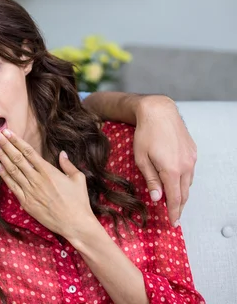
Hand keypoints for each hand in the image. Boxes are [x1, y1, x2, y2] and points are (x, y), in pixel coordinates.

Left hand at [0, 129, 96, 239]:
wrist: (75, 224)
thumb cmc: (79, 201)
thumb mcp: (78, 179)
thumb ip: (68, 165)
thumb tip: (62, 154)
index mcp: (49, 171)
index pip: (29, 152)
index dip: (16, 141)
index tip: (7, 132)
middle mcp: (37, 179)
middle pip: (17, 158)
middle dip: (5, 144)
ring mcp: (30, 191)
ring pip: (12, 170)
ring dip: (2, 157)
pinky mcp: (26, 202)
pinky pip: (12, 186)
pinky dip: (4, 175)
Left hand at [133, 96, 196, 226]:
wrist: (159, 111)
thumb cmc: (145, 134)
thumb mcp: (141, 158)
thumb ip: (151, 179)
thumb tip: (157, 198)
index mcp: (171, 170)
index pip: (174, 198)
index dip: (174, 212)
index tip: (172, 223)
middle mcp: (185, 166)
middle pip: (184, 193)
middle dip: (179, 207)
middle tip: (173, 217)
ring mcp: (191, 158)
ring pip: (188, 183)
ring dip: (181, 193)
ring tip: (173, 201)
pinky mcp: (193, 152)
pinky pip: (189, 171)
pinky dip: (183, 180)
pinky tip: (176, 181)